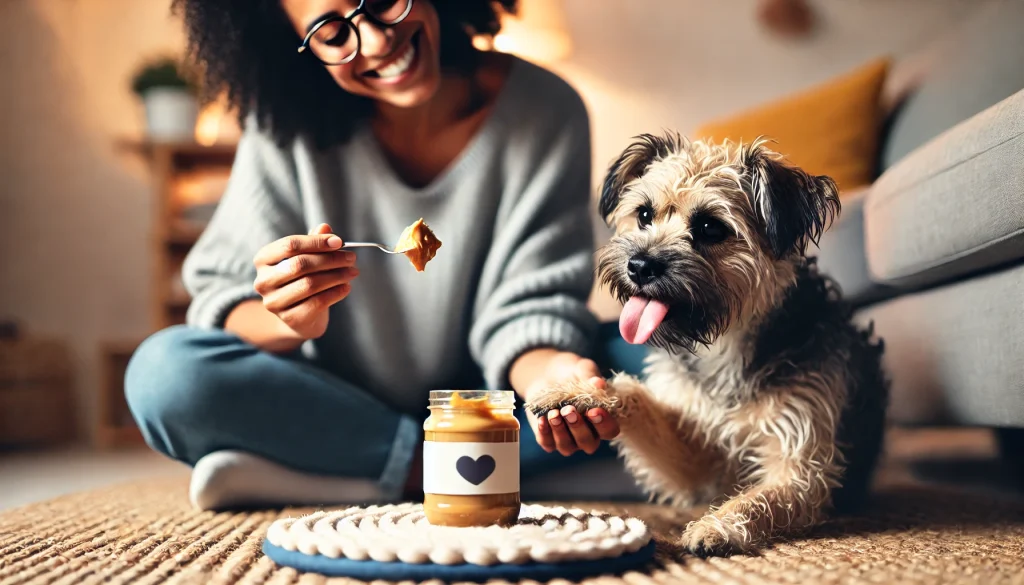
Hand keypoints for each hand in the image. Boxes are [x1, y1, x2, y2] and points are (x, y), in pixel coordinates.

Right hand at [252, 223, 358, 339]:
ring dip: (336, 276)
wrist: (298, 316)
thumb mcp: (306, 258)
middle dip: (330, 259)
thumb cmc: (301, 280)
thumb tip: (325, 228)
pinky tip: (346, 287)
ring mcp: (274, 302)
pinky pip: (317, 303)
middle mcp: (263, 281)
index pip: (290, 245)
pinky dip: (335, 293)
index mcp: (263, 259)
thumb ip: (313, 243)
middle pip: (300, 264)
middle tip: (351, 258)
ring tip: (352, 272)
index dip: (316, 242)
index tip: (339, 242)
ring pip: (309, 284)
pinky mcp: (289, 318)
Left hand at [519, 352, 620, 455]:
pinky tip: (542, 418)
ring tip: (554, 412)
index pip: (609, 430)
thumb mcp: (582, 369)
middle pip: (588, 443)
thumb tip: (599, 383)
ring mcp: (567, 439)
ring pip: (567, 447)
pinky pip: (547, 443)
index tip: (594, 410)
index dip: (604, 424)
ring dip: (560, 431)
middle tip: (569, 410)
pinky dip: (544, 432)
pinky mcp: (548, 438)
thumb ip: (591, 377)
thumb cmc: (572, 373)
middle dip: (578, 428)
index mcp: (602, 420)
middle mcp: (587, 434)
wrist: (547, 374)